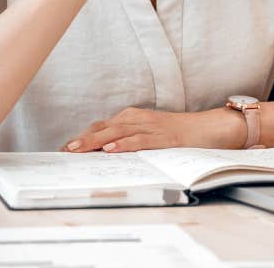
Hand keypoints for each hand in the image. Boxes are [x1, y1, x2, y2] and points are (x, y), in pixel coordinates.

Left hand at [60, 106, 245, 152]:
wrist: (209, 128)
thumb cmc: (178, 134)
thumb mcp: (149, 135)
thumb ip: (130, 140)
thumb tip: (106, 155)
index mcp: (132, 118)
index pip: (101, 127)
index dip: (83, 137)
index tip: (65, 149)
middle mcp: (137, 119)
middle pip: (104, 128)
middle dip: (83, 140)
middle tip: (65, 151)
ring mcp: (150, 126)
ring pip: (117, 133)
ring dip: (95, 141)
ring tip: (78, 149)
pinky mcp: (163, 136)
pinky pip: (139, 140)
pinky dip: (123, 145)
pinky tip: (110, 150)